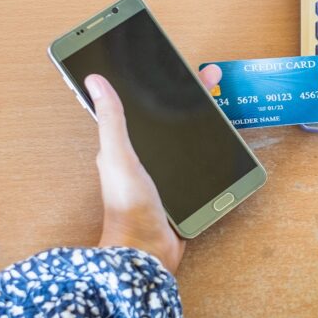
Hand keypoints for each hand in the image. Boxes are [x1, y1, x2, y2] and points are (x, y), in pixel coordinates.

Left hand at [84, 64, 221, 272]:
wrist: (149, 250)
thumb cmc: (128, 206)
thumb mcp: (120, 156)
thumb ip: (111, 120)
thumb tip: (94, 81)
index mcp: (124, 144)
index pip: (145, 104)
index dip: (163, 83)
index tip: (180, 67)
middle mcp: (143, 155)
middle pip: (171, 117)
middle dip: (192, 95)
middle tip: (212, 78)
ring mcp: (164, 172)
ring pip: (187, 137)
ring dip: (202, 119)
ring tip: (218, 101)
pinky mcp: (181, 187)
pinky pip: (198, 161)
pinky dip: (210, 148)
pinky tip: (223, 141)